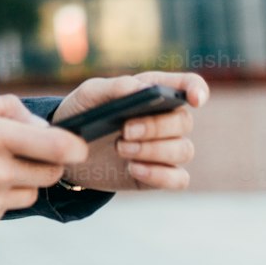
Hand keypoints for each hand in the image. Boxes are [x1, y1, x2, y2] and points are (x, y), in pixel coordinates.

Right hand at [0, 93, 88, 236]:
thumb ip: (7, 108)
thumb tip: (41, 124)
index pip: (56, 146)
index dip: (75, 146)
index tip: (79, 146)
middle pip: (50, 173)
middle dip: (45, 162)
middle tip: (22, 152)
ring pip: (31, 194)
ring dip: (21, 183)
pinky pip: (6, 211)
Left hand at [50, 70, 209, 191]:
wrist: (68, 150)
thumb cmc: (83, 112)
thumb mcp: (89, 95)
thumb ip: (114, 87)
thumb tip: (139, 88)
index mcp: (155, 91)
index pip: (189, 85)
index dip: (197, 90)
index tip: (194, 100)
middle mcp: (166, 119)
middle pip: (184, 121)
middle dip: (156, 127)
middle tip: (125, 130)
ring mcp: (165, 148)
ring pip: (184, 150)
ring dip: (154, 150)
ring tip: (120, 148)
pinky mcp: (159, 174)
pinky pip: (179, 178)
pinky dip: (159, 174)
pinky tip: (133, 168)